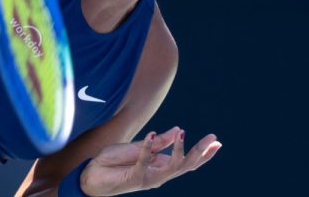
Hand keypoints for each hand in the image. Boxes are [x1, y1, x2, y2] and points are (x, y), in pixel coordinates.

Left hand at [80, 127, 221, 195]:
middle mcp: (158, 174)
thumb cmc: (112, 163)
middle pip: (186, 166)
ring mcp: (148, 178)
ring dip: (178, 150)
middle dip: (200, 153)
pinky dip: (148, 149)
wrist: (90, 176)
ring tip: (183, 133)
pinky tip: (150, 135)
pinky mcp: (134, 178)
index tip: (218, 143)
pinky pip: (144, 163)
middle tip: (213, 139)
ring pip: (171, 168)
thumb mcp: (135, 147)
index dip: (203, 154)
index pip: (186, 161)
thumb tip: (177, 129)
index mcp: (160, 166)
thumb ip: (156, 142)